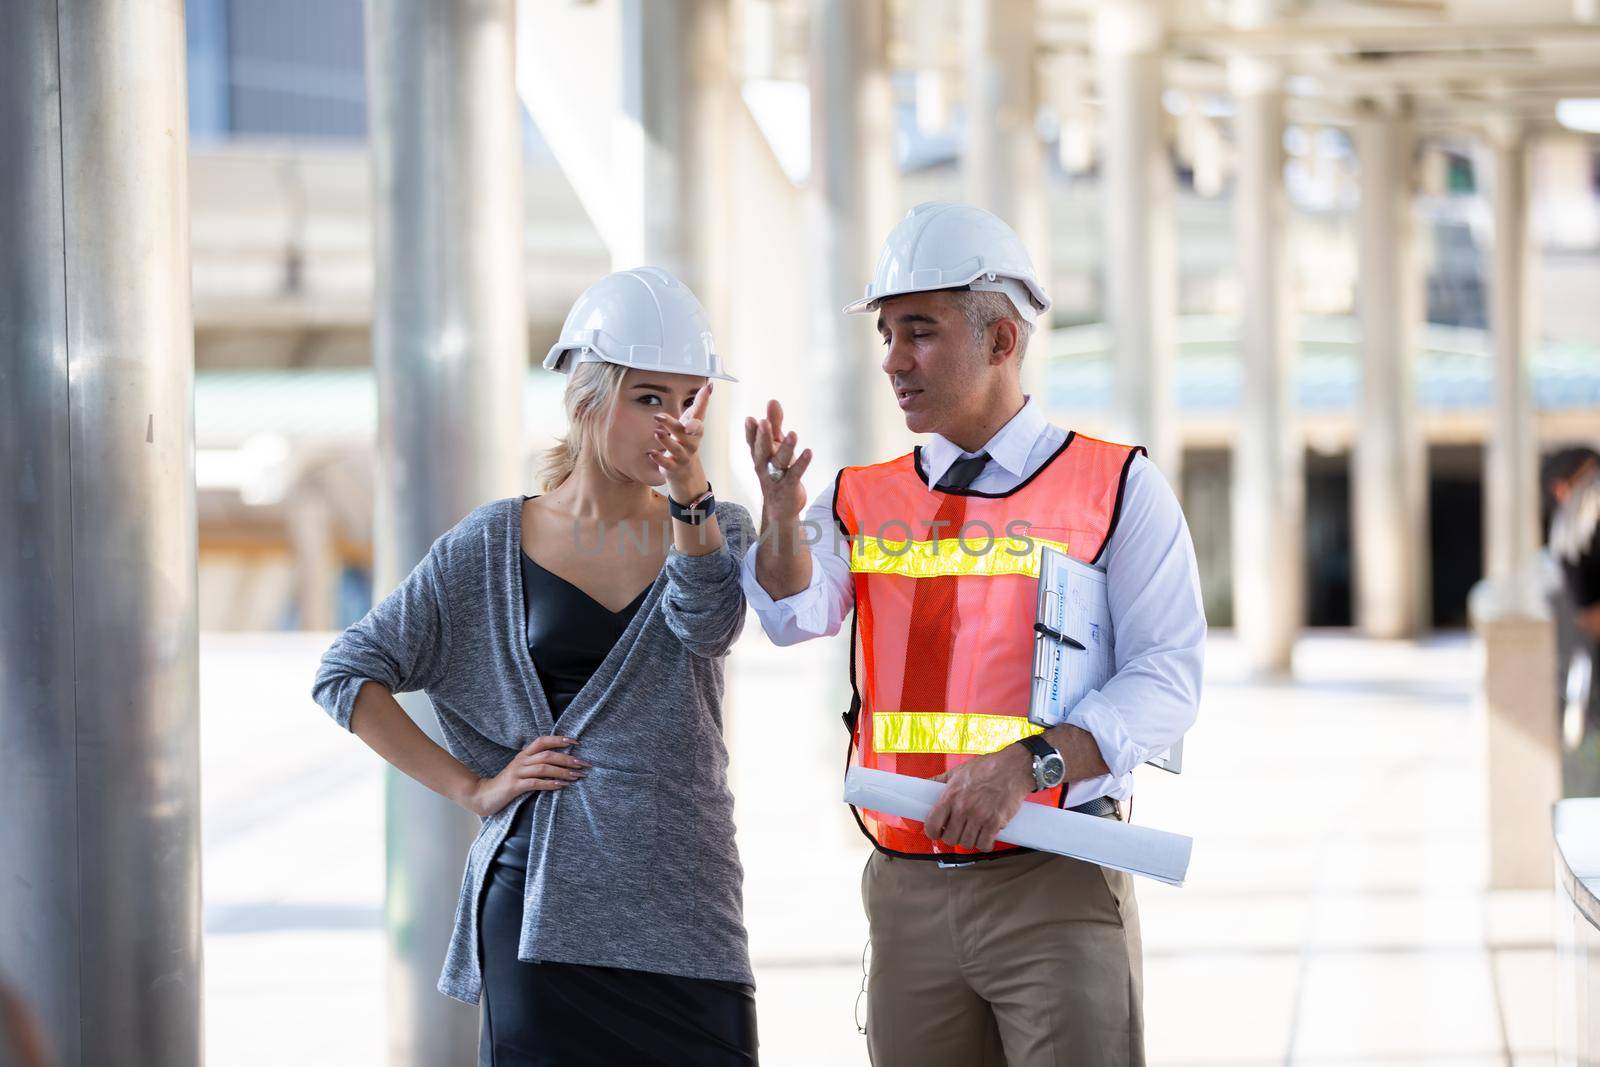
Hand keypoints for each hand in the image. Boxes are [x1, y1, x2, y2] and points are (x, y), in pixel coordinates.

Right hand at [466, 735, 589, 817]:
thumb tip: (561, 763)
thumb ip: (536, 764)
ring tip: (576, 776)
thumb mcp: (522, 770)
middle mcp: (521, 760)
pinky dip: (549, 784)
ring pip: (543, 768)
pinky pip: (534, 783)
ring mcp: (517, 773)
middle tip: (584, 764)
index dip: (559, 739)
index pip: (543, 741)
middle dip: (568, 759)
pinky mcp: (514, 786)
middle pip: (548, 755)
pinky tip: (560, 786)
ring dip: (562, 772)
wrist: (483, 795)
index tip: (576, 742)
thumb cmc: (507, 784)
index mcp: (524, 754)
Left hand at [651, 382, 712, 502]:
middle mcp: (691, 443)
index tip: (703, 393)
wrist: (685, 468)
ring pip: (676, 448)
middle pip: (683, 433)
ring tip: (657, 432)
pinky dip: (659, 459)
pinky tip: (651, 453)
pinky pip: (667, 463)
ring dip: (666, 441)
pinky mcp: (673, 466)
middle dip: (672, 425)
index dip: (701, 407)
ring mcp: (682, 455)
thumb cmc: (688, 439)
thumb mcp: (693, 421)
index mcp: (695, 430)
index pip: (698, 418)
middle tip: (658, 416)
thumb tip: (710, 385)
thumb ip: (700, 404)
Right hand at [743, 399, 812, 520]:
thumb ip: (775, 424)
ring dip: (786, 448)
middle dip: (763, 437)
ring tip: (793, 434)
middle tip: (764, 422)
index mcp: (759, 455)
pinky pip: (795, 474)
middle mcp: (764, 466)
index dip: (751, 431)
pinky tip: (808, 452)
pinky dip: (802, 463)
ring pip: (779, 462)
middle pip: (762, 450)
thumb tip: (772, 401)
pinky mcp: (789, 487)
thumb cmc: (777, 471)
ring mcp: (776, 477)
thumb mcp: (776, 447)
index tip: (750, 419)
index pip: (752, 442)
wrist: (780, 507)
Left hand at [922, 744, 1034, 851]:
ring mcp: (979, 817)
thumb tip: (925, 784)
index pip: (932, 825)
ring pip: (966, 843)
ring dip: (969, 840)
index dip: (932, 832)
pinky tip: (986, 836)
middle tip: (958, 831)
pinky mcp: (995, 822)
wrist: (1013, 767)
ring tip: (973, 832)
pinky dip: (985, 844)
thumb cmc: (986, 768)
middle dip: (952, 837)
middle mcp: (963, 808)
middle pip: (950, 838)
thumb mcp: (958, 771)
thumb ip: (940, 780)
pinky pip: (984, 844)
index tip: (937, 831)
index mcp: (951, 796)